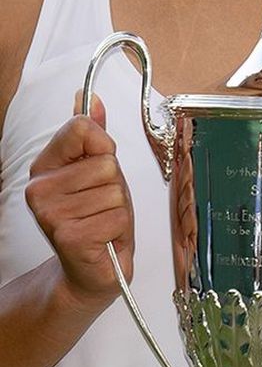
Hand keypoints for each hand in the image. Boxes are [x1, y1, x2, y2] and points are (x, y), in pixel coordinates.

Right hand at [25, 94, 134, 311]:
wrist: (91, 270)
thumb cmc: (97, 218)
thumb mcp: (99, 171)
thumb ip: (93, 134)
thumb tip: (88, 96)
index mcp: (44, 166)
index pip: (81, 127)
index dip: (103, 147)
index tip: (98, 169)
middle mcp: (38, 188)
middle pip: (106, 162)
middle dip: (115, 185)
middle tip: (102, 206)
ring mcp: (51, 214)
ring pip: (114, 190)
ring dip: (118, 209)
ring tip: (102, 222)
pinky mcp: (69, 236)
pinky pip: (117, 215)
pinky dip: (119, 229)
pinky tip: (103, 239)